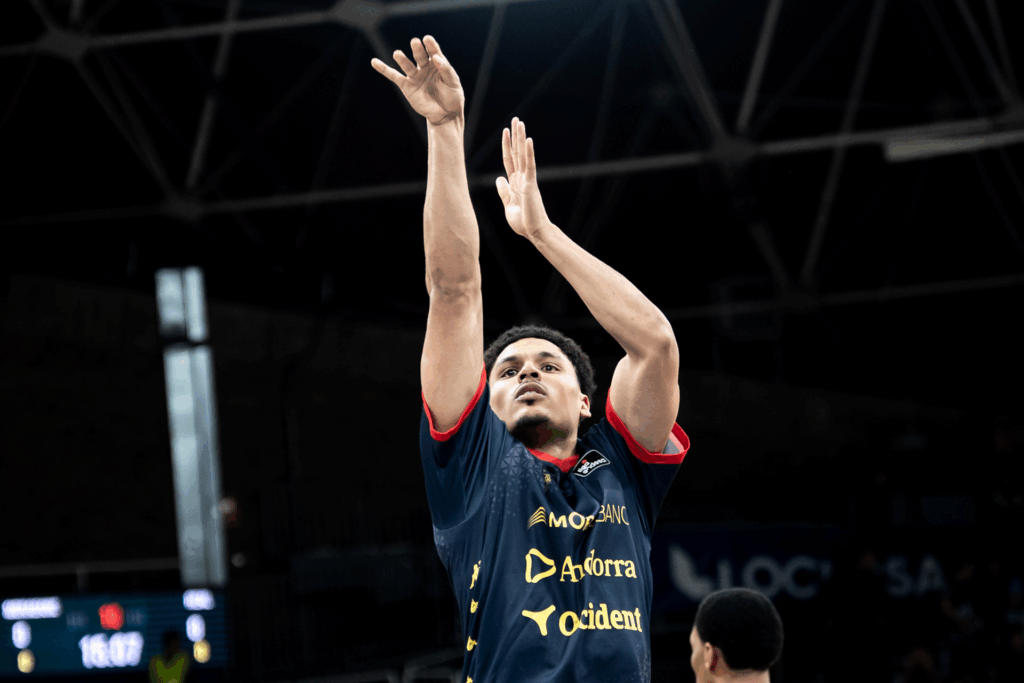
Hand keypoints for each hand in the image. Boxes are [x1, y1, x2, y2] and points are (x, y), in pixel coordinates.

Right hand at [370, 35, 464, 125]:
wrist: (445, 114)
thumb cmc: (452, 96)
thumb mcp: (453, 82)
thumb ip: (446, 70)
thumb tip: (437, 58)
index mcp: (438, 63)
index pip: (434, 51)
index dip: (431, 46)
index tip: (427, 39)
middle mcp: (424, 67)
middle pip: (420, 56)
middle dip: (418, 50)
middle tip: (415, 42)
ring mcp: (415, 76)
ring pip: (407, 65)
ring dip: (402, 59)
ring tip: (397, 54)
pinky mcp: (406, 86)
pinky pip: (394, 76)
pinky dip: (384, 69)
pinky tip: (374, 62)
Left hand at [495, 117, 551, 240]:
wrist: (534, 233)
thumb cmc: (523, 222)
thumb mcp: (508, 205)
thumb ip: (504, 192)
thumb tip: (499, 178)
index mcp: (515, 183)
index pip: (509, 160)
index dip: (506, 145)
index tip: (505, 131)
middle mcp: (522, 178)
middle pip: (516, 152)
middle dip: (515, 136)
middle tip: (516, 119)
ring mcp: (527, 180)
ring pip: (523, 155)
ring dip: (521, 138)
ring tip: (520, 122)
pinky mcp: (531, 185)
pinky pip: (530, 166)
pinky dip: (529, 153)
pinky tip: (528, 140)